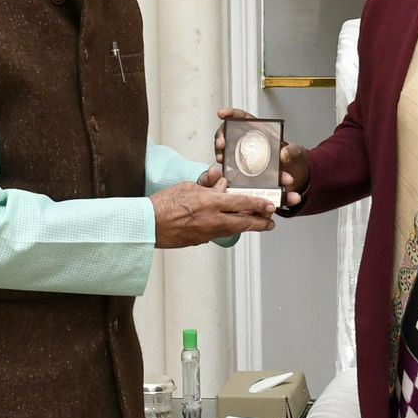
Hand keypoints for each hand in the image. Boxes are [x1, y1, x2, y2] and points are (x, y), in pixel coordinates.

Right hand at [152, 176, 275, 247]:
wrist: (148, 226)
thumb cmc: (164, 205)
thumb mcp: (187, 186)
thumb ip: (207, 183)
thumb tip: (220, 177)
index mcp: (210, 203)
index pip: (241, 203)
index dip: (258, 205)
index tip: (270, 206)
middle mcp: (212, 220)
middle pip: (243, 223)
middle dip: (260, 223)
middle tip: (270, 222)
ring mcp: (207, 233)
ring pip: (233, 229)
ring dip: (245, 226)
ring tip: (254, 222)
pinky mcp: (200, 240)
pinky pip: (219, 232)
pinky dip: (226, 227)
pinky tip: (227, 223)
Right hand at [215, 108, 307, 207]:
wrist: (296, 176)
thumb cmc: (294, 159)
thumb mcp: (296, 152)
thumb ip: (292, 151)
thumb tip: (284, 154)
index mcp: (260, 131)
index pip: (242, 118)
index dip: (231, 114)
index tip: (222, 114)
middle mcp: (249, 142)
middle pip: (229, 133)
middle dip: (221, 136)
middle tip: (221, 144)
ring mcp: (245, 156)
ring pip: (226, 150)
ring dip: (220, 153)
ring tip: (221, 159)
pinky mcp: (244, 170)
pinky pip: (232, 168)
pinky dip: (226, 169)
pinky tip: (225, 171)